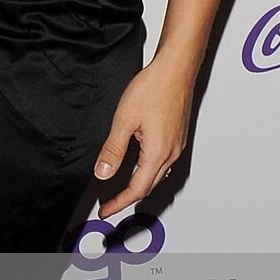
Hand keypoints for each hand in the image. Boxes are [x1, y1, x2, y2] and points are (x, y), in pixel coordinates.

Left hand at [93, 62, 192, 216]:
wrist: (176, 69)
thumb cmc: (154, 88)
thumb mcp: (124, 120)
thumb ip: (113, 149)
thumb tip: (102, 173)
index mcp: (158, 153)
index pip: (137, 189)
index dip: (119, 202)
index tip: (105, 210)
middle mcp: (171, 153)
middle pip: (148, 186)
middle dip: (127, 198)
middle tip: (109, 203)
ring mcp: (176, 145)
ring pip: (156, 175)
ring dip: (138, 185)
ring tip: (119, 190)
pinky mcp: (177, 137)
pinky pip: (161, 163)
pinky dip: (146, 171)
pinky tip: (137, 166)